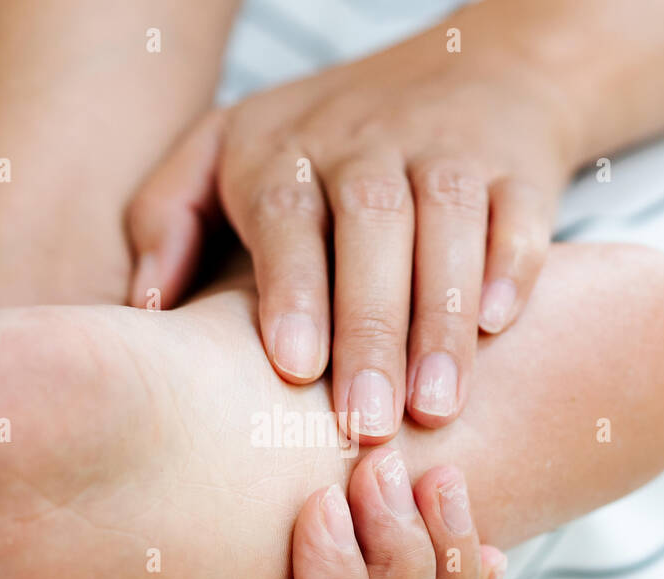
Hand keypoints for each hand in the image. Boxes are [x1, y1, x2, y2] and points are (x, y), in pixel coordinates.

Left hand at [127, 1, 581, 440]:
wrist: (468, 68)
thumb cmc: (324, 138)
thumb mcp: (224, 149)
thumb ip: (168, 216)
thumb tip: (145, 308)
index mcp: (287, 149)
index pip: (287, 215)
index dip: (293, 289)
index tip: (294, 368)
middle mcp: (368, 141)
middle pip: (371, 224)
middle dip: (370, 327)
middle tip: (367, 425)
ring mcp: (448, 148)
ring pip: (448, 222)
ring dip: (440, 317)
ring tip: (435, 407)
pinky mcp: (517, 164)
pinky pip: (519, 212)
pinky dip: (512, 265)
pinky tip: (496, 327)